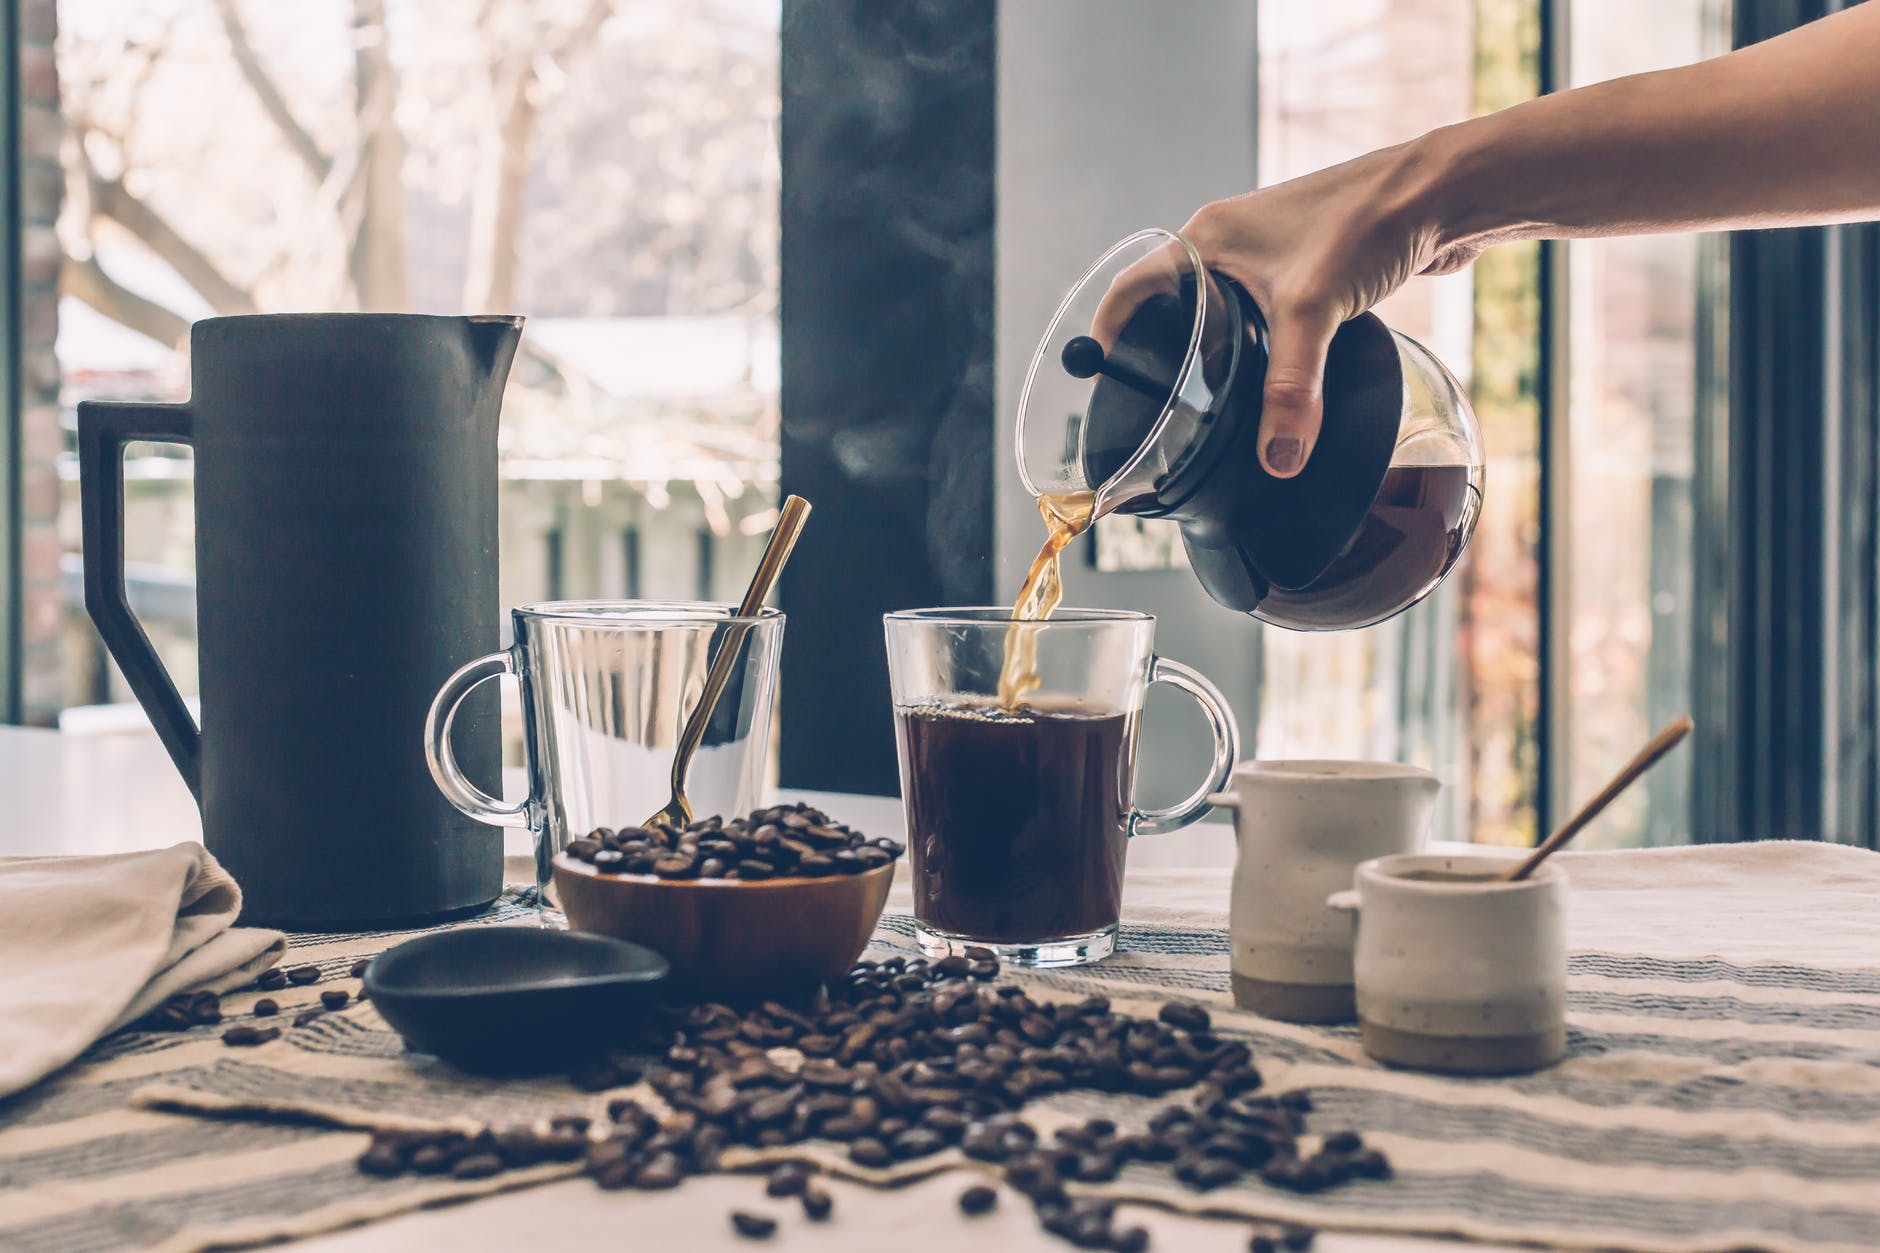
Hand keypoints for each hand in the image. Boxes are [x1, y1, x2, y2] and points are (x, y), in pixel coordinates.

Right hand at [1098, 139, 1469, 477]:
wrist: (1440, 192)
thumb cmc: (1367, 219)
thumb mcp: (1313, 311)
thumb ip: (1290, 389)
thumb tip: (1277, 459)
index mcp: (1206, 239)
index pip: (1133, 287)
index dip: (1110, 332)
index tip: (1100, 376)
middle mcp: (1230, 242)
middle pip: (1176, 305)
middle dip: (1167, 353)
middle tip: (1162, 403)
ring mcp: (1270, 255)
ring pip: (1225, 313)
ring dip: (1220, 354)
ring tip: (1214, 402)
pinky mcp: (1309, 269)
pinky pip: (1268, 316)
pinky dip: (1265, 348)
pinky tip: (1278, 379)